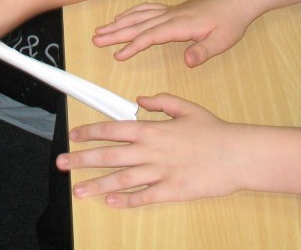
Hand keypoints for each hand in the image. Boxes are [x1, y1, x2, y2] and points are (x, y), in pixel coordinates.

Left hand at [56, 94, 300, 205]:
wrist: (238, 154)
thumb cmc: (214, 130)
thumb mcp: (186, 107)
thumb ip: (161, 101)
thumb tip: (140, 99)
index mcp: (152, 129)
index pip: (113, 129)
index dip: (90, 133)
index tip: (73, 136)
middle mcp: (151, 151)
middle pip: (109, 156)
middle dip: (82, 160)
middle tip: (61, 163)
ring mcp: (160, 173)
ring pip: (121, 179)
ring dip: (97, 185)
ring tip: (77, 191)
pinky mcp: (172, 191)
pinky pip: (144, 197)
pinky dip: (126, 200)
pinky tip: (111, 202)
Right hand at [92, 0, 300, 66]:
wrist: (236, 1)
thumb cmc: (230, 21)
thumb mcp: (221, 41)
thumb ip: (202, 51)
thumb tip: (187, 62)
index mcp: (180, 25)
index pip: (150, 36)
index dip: (132, 46)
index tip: (117, 55)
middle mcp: (170, 16)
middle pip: (137, 25)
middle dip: (115, 33)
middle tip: (96, 40)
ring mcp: (170, 11)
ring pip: (138, 16)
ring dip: (119, 23)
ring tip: (101, 30)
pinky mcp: (172, 10)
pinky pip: (146, 9)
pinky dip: (131, 13)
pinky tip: (122, 17)